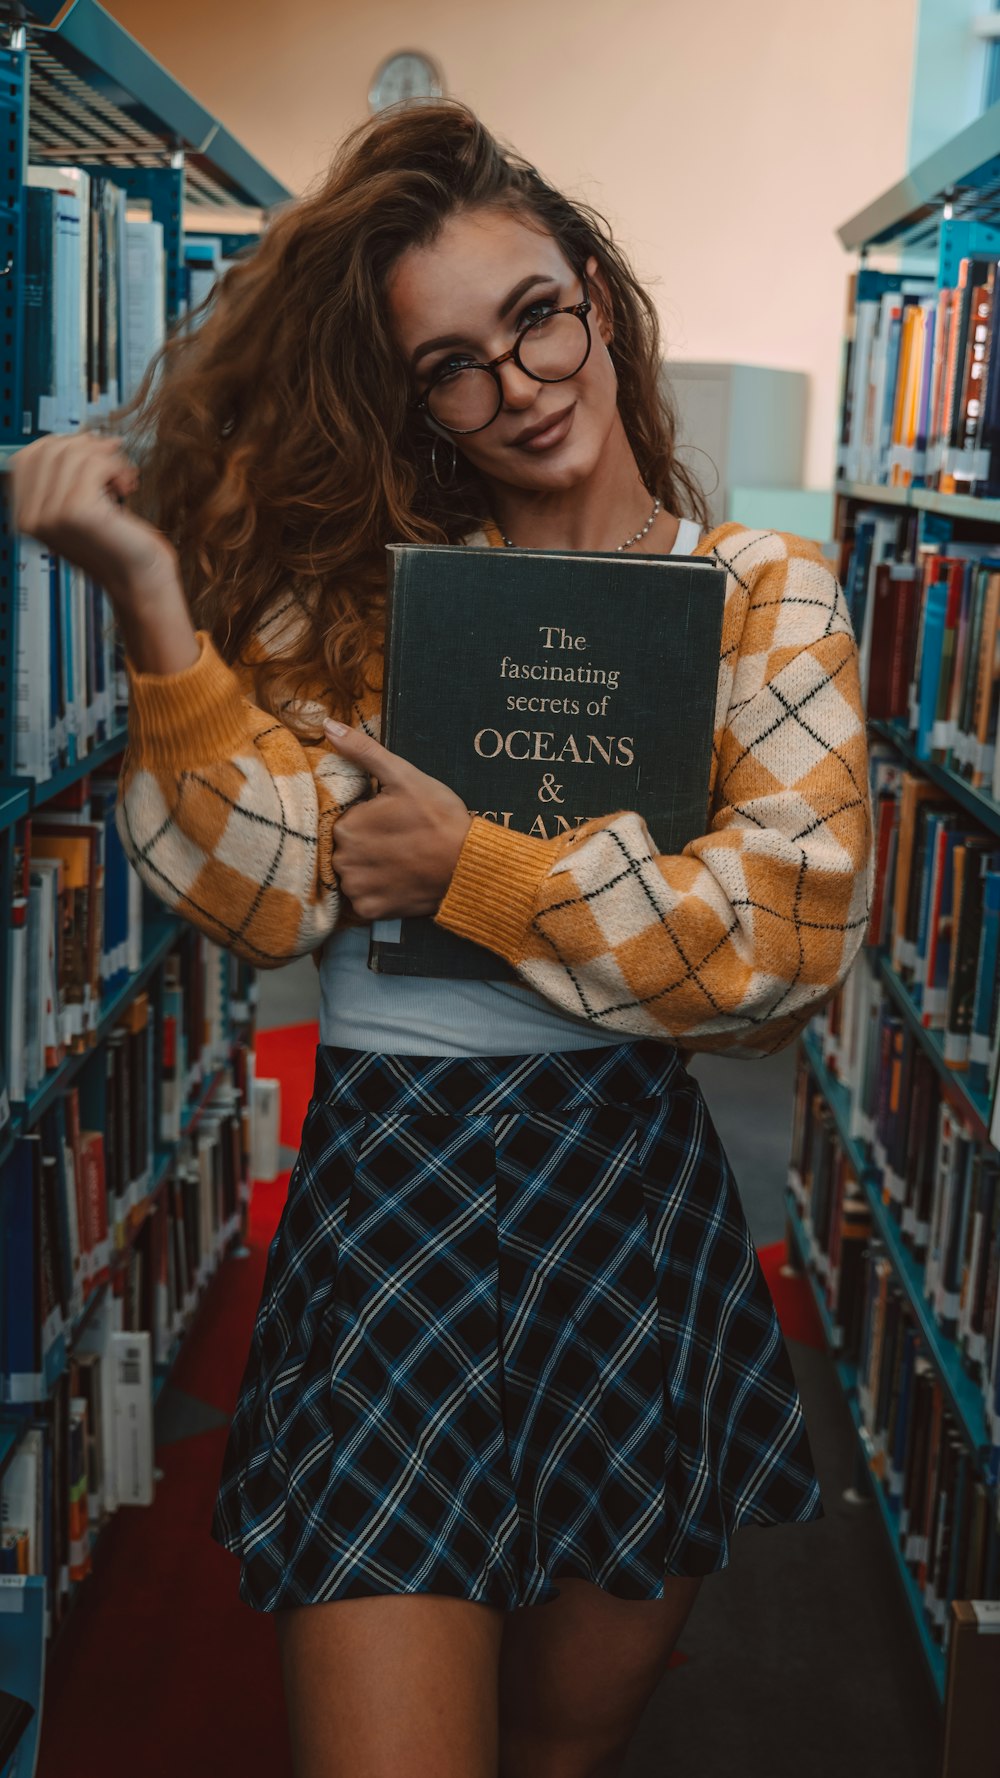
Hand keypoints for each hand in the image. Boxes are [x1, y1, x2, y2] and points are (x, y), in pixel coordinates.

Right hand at [7, 432, 178, 607]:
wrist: (140, 580)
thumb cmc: (118, 546)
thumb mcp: (81, 508)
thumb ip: (65, 480)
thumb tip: (75, 439)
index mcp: (26, 516)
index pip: (28, 456)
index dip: (61, 443)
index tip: (91, 450)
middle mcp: (32, 517)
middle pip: (50, 449)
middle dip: (87, 446)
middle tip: (113, 459)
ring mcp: (51, 514)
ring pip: (73, 453)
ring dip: (106, 457)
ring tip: (122, 479)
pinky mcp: (77, 510)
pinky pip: (94, 463)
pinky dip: (116, 467)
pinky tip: (126, 485)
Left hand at [323, 718, 472, 919]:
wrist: (468, 864)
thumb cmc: (439, 817)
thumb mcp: (403, 776)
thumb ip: (362, 751)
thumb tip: (327, 725)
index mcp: (345, 826)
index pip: (347, 821)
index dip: (370, 819)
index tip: (394, 821)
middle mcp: (342, 860)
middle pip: (347, 849)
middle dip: (367, 845)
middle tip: (400, 841)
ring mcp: (357, 889)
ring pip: (353, 875)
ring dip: (370, 870)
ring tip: (400, 862)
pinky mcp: (370, 911)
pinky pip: (364, 901)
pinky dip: (378, 893)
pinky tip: (398, 881)